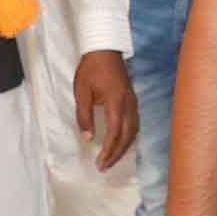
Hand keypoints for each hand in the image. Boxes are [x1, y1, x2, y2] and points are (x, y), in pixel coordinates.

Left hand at [73, 49, 137, 172]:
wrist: (105, 49)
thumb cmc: (91, 69)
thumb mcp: (82, 92)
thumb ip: (84, 116)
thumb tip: (88, 138)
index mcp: (116, 102)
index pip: (115, 133)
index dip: (108, 150)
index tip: (99, 162)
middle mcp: (128, 105)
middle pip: (127, 136)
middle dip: (116, 154)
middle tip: (104, 166)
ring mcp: (133, 102)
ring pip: (133, 131)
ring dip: (124, 147)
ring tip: (112, 158)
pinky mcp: (132, 100)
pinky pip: (134, 124)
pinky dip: (128, 137)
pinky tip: (121, 142)